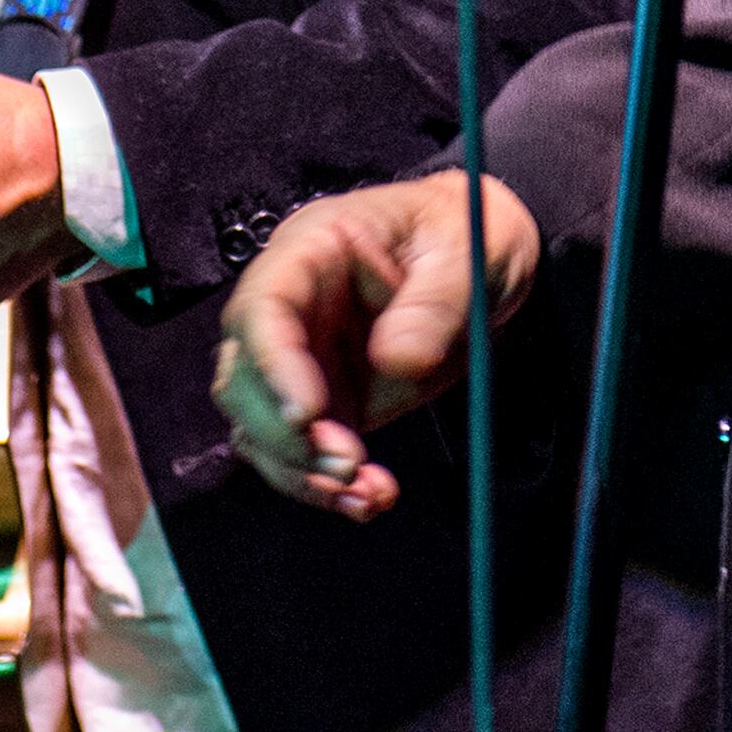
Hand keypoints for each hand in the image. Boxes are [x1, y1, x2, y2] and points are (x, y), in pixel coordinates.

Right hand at [209, 173, 539, 521]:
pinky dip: (325, 487)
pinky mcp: (328, 402)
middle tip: (347, 464)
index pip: (263, 306)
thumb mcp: (466, 249)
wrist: (487, 261)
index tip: (309, 413)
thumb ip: (433, 302)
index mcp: (314, 248)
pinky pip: (300, 454)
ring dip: (301, 472)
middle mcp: (293, 307)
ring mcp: (304, 358)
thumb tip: (395, 360)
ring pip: (259, 427)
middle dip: (284, 433)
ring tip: (367, 494)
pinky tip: (371, 498)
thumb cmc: (468, 232)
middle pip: (244, 377)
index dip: (272, 363)